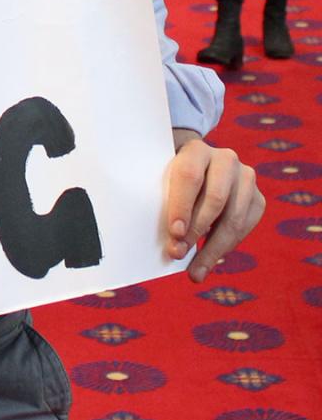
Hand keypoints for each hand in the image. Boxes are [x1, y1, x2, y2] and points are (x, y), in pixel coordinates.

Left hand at [166, 130, 264, 281]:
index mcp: (196, 150)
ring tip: (194, 270)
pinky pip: (244, 228)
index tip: (174, 233)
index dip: (182, 206)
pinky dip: (225, 247)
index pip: (189, 176)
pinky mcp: (258, 198)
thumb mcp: (162, 176)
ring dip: (212, 247)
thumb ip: (161, 197)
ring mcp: (246, 178)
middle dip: (195, 231)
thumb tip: (166, 240)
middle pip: (214, 199)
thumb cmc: (171, 175)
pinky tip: (208, 261)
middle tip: (177, 254)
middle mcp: (226, 160)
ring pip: (233, 218)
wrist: (199, 164)